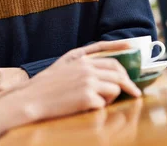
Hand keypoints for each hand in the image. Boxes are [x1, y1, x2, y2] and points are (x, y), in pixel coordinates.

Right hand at [11, 43, 139, 122]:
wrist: (32, 99)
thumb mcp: (63, 64)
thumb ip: (82, 59)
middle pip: (118, 73)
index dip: (124, 62)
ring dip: (112, 97)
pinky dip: (100, 107)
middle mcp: (87, 68)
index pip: (111, 58)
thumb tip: (102, 64)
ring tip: (100, 101)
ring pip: (115, 88)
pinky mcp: (87, 98)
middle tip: (134, 92)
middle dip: (129, 84)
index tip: (134, 58)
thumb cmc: (46, 84)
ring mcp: (88, 82)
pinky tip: (88, 107)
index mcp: (81, 59)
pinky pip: (104, 103)